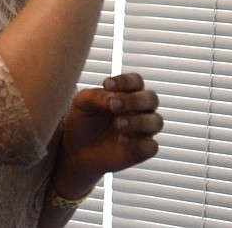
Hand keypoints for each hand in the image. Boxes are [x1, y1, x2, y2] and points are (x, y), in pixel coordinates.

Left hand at [50, 73, 162, 196]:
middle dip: (134, 100)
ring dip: (139, 121)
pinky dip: (139, 143)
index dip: (125, 81)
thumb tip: (111, 97)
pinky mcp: (140, 151)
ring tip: (118, 124)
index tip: (106, 85)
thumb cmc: (82, 122)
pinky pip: (151, 147)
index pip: (137, 81)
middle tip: (114, 106)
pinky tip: (122, 141)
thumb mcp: (82, 104)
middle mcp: (139, 110)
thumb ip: (95, 96)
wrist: (75, 151)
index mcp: (127, 94)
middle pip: (151, 99)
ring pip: (156, 122)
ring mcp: (142, 131)